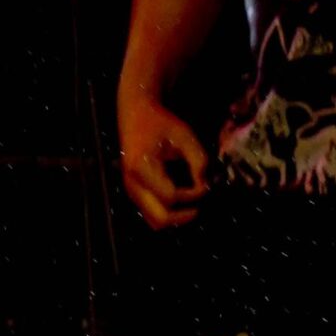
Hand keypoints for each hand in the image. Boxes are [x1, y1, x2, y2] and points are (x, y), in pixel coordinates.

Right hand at [119, 93, 210, 228]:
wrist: (136, 114)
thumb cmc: (160, 123)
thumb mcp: (184, 135)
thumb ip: (198, 160)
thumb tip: (205, 184)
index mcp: (142, 167)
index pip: (171, 196)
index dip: (193, 193)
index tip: (204, 182)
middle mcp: (132, 183)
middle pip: (160, 218)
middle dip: (184, 215)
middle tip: (199, 206)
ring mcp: (131, 190)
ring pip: (154, 221)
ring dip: (176, 218)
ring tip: (191, 205)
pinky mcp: (133, 192)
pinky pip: (150, 215)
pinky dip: (167, 214)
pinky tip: (180, 201)